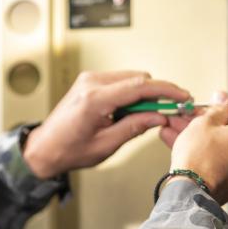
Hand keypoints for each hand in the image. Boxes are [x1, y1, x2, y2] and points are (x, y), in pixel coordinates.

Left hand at [22, 71, 190, 178]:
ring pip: (131, 78)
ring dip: (144, 94)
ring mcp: (89, 80)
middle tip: (169, 112)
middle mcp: (91, 83)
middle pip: (138, 79)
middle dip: (157, 94)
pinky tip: (130, 112)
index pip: (140, 87)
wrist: (45, 148)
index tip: (183, 97)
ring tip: (145, 117)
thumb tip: (159, 117)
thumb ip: (134, 127)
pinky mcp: (89, 82)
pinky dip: (131, 93)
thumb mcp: (106, 145)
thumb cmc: (68, 150)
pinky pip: (120, 81)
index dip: (166, 91)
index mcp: (94, 99)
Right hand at [167, 91, 227, 203]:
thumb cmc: (201, 159)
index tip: (217, 108)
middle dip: (217, 123)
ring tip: (186, 131)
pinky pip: (226, 160)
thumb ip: (217, 109)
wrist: (192, 191)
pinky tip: (190, 147)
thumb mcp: (205, 123)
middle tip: (200, 119)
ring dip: (210, 138)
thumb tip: (222, 100)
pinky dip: (212, 153)